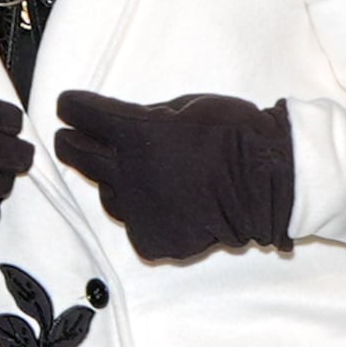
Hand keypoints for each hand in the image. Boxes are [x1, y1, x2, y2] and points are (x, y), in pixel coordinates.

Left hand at [55, 90, 293, 260]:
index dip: (74, 107)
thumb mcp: (185, 107)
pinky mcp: (151, 239)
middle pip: (73, 153)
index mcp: (131, 133)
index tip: (73, 107)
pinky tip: (173, 207)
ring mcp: (136, 210)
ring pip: (107, 194)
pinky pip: (136, 225)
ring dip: (118, 183)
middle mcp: (124, 172)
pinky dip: (148, 216)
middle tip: (77, 138)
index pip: (76, 113)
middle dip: (74, 142)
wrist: (272, 182)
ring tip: (153, 179)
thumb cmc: (236, 135)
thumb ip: (144, 118)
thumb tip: (119, 124)